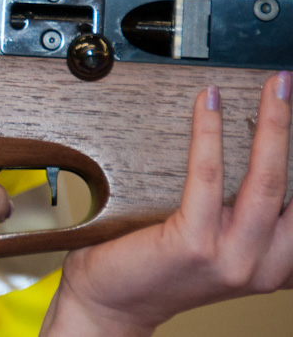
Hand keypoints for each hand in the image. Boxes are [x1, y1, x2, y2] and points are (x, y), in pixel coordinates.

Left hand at [43, 71, 292, 334]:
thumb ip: (250, 219)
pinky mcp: (195, 244)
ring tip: (276, 87)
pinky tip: (210, 103)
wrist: (113, 302)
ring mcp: (232, 258)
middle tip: (289, 85)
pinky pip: (208, 176)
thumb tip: (267, 160)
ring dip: (274, 123)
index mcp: (277, 266)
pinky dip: (211, 133)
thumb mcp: (223, 247)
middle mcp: (263, 266)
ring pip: (267, 179)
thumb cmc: (160, 267)